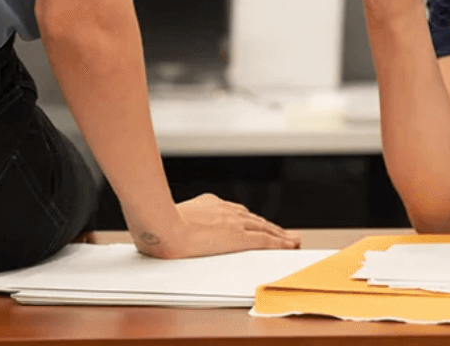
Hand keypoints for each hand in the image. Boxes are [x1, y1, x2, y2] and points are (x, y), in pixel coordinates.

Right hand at [134, 193, 300, 257]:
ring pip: (264, 229)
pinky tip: (289, 245)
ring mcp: (233, 223)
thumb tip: (156, 238)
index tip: (258, 225)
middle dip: (270, 227)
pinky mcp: (238, 238)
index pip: (236, 214)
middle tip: (285, 233)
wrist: (161, 225)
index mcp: (209, 205)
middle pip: (254, 220)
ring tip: (294, 240)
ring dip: (281, 235)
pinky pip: (266, 241)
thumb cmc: (155, 226)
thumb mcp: (165, 221)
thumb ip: (171, 227)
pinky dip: (280, 243)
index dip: (250, 221)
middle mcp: (225, 211)